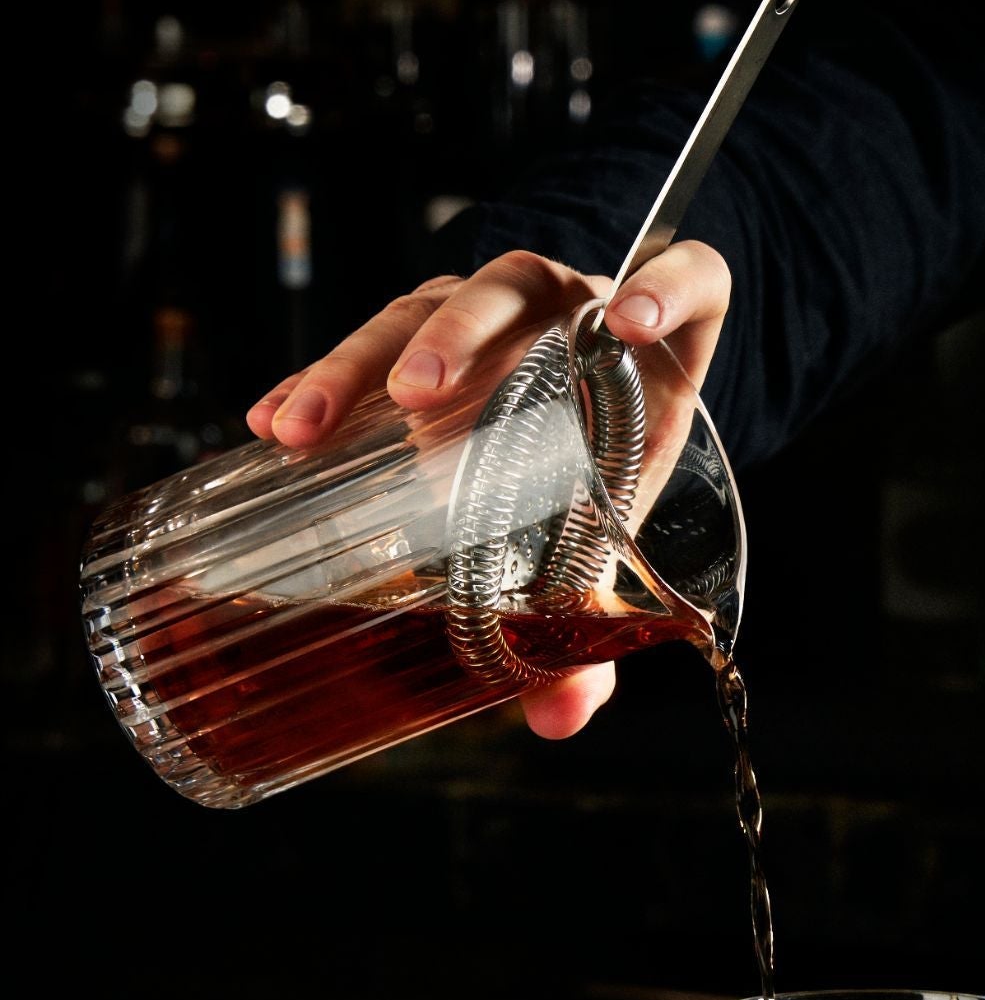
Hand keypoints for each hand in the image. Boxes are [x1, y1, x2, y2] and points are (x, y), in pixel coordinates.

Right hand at [245, 244, 731, 740]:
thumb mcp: (610, 545)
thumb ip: (596, 634)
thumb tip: (558, 716)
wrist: (573, 428)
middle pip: (520, 288)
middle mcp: (572, 311)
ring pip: (434, 303)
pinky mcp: (430, 324)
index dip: (671, 286)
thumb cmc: (606, 475)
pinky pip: (373, 333)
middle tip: (417, 396)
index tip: (631, 321)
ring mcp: (495, 310)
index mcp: (651, 356)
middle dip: (463, 334)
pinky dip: (321, 377)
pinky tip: (276, 424)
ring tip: (312, 423)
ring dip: (367, 359)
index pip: (694, 283)